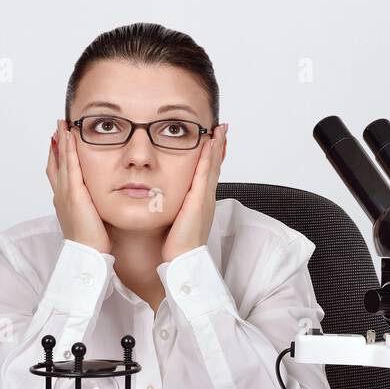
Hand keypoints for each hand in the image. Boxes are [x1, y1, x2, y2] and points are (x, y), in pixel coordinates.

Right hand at [46, 119, 111, 253]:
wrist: (87, 252)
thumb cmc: (92, 240)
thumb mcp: (90, 217)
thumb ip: (92, 204)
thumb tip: (99, 197)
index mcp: (64, 200)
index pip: (58, 173)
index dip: (57, 156)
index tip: (59, 142)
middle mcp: (61, 194)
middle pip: (55, 163)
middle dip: (56, 145)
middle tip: (57, 127)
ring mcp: (65, 193)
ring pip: (61, 161)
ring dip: (61, 142)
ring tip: (61, 126)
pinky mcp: (73, 193)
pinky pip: (70, 166)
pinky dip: (68, 150)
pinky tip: (70, 138)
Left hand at [161, 123, 227, 263]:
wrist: (183, 261)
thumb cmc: (178, 244)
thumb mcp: (179, 219)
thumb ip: (177, 206)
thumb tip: (167, 196)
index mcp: (201, 201)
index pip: (208, 173)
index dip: (213, 155)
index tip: (214, 139)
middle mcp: (206, 197)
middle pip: (215, 166)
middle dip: (219, 146)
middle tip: (222, 127)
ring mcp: (205, 199)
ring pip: (212, 167)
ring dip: (216, 147)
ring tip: (219, 130)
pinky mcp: (199, 201)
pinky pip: (204, 175)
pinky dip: (208, 159)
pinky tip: (209, 145)